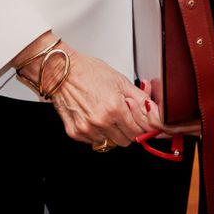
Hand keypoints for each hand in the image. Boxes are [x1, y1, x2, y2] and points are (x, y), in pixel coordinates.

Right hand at [43, 45, 163, 148]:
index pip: (138, 132)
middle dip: (127, 131)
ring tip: (105, 114)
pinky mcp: (75, 133)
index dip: (140, 126)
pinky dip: (96, 133)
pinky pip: (93, 141)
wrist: (61, 70)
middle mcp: (101, 121)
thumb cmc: (89, 72)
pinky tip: (93, 117)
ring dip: (111, 132)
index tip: (138, 122)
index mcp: (115, 108)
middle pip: (125, 141)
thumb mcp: (121, 81)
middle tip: (122, 116)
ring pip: (109, 143)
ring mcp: (87, 129)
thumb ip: (140, 99)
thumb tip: (152, 111)